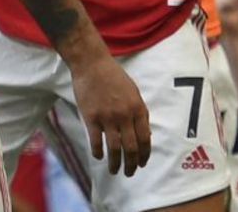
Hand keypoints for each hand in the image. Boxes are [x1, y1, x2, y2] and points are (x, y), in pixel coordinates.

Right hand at [70, 57, 150, 176]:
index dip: (144, 155)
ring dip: (115, 163)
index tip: (142, 163)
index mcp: (138, 108)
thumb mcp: (134, 92)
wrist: (92, 64)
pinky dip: (98, 152)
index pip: (145, 139)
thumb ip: (139, 112)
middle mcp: (125, 115)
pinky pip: (96, 141)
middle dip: (132, 164)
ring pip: (115, 148)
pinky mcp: (91, 117)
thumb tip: (145, 134)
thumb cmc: (114, 76)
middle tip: (130, 173)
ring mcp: (107, 117)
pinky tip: (99, 157)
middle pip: (131, 147)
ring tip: (114, 171)